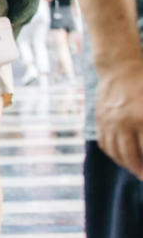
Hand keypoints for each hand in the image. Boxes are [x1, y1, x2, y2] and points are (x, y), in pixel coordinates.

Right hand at [96, 62, 142, 179]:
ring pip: (115, 152)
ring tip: (136, 170)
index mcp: (140, 117)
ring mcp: (108, 122)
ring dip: (126, 165)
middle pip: (130, 156)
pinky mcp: (99, 120)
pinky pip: (104, 143)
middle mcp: (122, 122)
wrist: (119, 66)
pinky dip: (112, 154)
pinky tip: (121, 157)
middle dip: (140, 170)